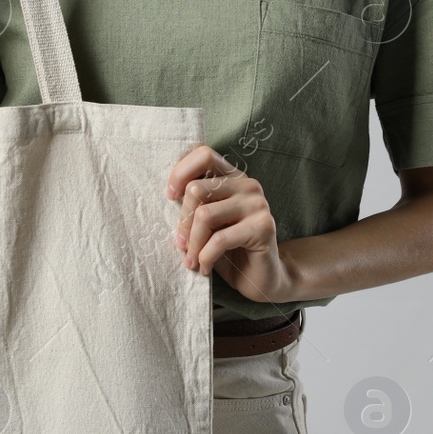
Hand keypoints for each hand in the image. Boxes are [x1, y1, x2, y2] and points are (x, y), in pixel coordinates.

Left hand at [166, 145, 299, 303]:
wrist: (262, 278)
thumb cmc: (229, 250)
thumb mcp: (208, 224)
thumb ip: (195, 204)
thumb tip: (169, 193)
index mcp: (233, 177)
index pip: (204, 154)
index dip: (181, 172)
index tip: (170, 197)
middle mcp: (248, 185)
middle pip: (197, 189)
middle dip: (183, 223)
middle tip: (182, 246)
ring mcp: (258, 204)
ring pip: (205, 215)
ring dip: (193, 244)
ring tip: (192, 261)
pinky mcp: (263, 227)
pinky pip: (220, 239)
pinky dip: (205, 257)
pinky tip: (204, 268)